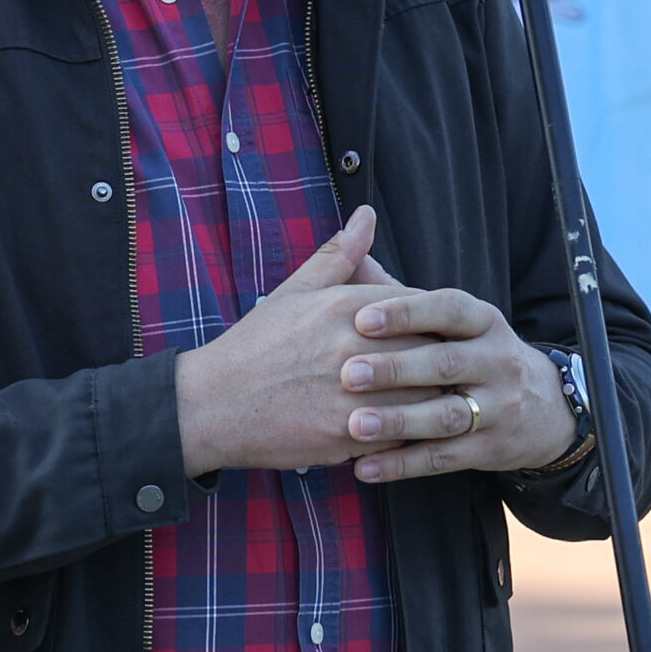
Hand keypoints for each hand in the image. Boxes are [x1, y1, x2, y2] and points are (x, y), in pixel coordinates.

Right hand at [175, 207, 444, 475]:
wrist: (212, 406)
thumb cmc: (254, 346)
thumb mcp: (294, 293)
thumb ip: (338, 256)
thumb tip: (367, 215)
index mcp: (346, 306)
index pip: (423, 305)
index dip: (430, 317)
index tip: (426, 328)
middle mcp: (356, 348)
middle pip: (433, 349)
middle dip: (438, 356)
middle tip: (434, 363)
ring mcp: (357, 394)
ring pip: (427, 394)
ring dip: (430, 395)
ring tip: (423, 396)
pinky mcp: (353, 436)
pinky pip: (405, 433)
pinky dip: (408, 430)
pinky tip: (398, 426)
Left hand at [338, 289, 576, 481]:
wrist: (546, 409)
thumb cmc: (476, 353)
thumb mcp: (455, 321)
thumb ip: (404, 294)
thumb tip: (353, 257)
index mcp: (483, 321)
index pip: (449, 310)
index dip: (406, 314)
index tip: (361, 319)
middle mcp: (496, 360)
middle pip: (445, 363)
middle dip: (396, 369)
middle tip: (348, 374)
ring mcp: (498, 408)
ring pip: (447, 415)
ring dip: (398, 421)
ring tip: (354, 426)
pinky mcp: (491, 449)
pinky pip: (445, 458)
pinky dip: (403, 465)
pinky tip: (364, 468)